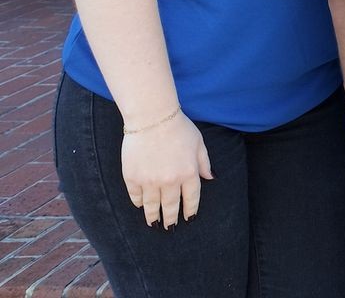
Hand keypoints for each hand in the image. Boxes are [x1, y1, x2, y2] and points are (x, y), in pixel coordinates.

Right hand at [120, 110, 211, 228]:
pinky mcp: (132, 177)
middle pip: (170, 207)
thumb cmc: (179, 128)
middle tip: (170, 228)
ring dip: (153, 216)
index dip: (190, 210)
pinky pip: (135, 196)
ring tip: (154, 224)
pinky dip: (138, 203)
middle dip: (171, 219)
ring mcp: (149, 181)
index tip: (189, 218)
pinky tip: (141, 206)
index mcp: (189, 173)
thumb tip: (211, 178)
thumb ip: (204, 163)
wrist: (152, 118)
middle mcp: (170, 181)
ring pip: (151, 205)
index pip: (191, 199)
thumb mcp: (199, 143)